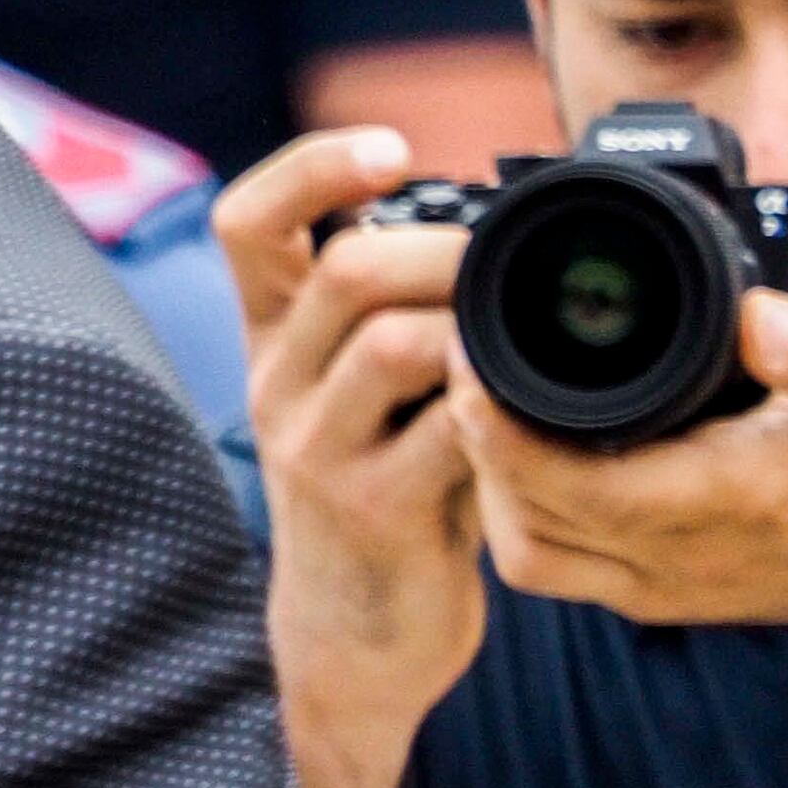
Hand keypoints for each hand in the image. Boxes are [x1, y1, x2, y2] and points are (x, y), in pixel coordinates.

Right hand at [216, 130, 493, 779]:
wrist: (353, 637)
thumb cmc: (387, 495)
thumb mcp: (373, 396)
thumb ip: (415, 320)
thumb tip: (508, 229)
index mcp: (276, 339)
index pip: (248, 223)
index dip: (312, 167)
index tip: (393, 151)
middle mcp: (279, 383)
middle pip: (343, 268)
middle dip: (447, 247)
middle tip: (512, 259)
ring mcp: (316, 448)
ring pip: (395, 343)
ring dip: (484, 328)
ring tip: (533, 339)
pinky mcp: (372, 509)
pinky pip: (450, 433)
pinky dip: (506, 410)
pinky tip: (539, 415)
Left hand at [452, 290, 787, 655]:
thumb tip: (758, 319)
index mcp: (732, 497)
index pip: (575, 481)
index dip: (499, 427)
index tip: (469, 351)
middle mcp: (683, 555)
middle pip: (527, 510)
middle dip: (476, 438)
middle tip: (462, 357)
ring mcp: (660, 586)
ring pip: (526, 549)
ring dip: (489, 481)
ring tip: (483, 401)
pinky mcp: (649, 598)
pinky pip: (550, 567)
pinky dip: (516, 515)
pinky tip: (516, 454)